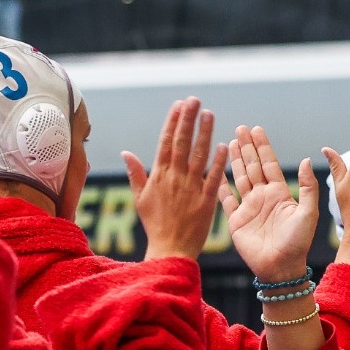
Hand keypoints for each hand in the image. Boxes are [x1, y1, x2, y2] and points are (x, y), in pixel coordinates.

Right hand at [124, 98, 227, 260]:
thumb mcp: (140, 198)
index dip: (173, 122)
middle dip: (188, 119)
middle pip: (182, 143)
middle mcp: (175, 178)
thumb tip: (125, 152)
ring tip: (209, 113)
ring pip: (198, 155)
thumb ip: (135, 173)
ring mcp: (191, 189)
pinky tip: (224, 145)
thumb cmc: (155, 225)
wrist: (170, 250)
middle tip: (195, 99)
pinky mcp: (206, 201)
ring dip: (204, 133)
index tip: (179, 104)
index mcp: (159, 176)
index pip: (166, 142)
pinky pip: (213, 178)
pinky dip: (218, 161)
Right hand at [221, 126, 318, 282]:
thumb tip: (306, 159)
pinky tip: (216, 171)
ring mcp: (248, 208)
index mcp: (280, 193)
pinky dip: (220, 185)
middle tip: (240, 129)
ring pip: (239, 178)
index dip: (263, 147)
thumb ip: (308, 187)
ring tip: (229, 142)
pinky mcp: (236, 221)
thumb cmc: (298, 243)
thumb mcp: (308, 213)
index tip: (257, 130)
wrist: (280, 268)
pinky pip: (225, 200)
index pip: (269, 164)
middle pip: (253, 166)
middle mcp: (262, 197)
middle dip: (246, 147)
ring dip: (234, 160)